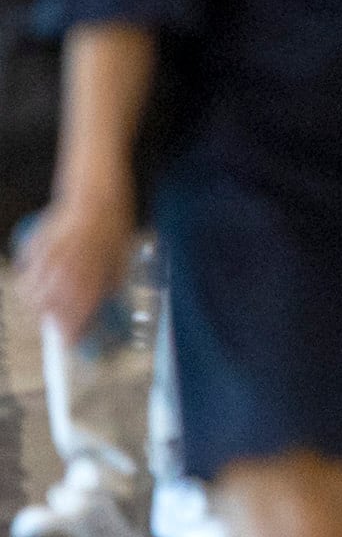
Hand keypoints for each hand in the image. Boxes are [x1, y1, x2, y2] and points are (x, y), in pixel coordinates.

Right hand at [17, 186, 132, 346]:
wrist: (95, 193)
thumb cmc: (113, 225)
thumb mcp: (121, 257)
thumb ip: (111, 285)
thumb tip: (106, 309)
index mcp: (91, 270)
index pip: (76, 311)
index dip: (73, 331)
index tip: (73, 342)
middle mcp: (66, 266)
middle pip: (51, 306)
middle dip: (56, 321)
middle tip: (64, 326)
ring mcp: (46, 256)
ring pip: (32, 293)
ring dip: (40, 306)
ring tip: (49, 309)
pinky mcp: (33, 246)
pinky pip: (24, 273)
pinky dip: (28, 285)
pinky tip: (36, 287)